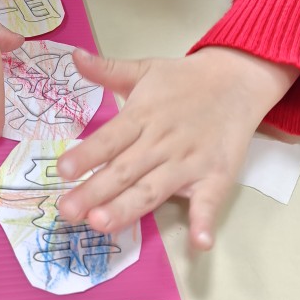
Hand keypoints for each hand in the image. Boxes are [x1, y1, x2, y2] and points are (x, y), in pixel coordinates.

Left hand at [56, 47, 298, 249]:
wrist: (237, 80)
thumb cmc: (183, 80)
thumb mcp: (144, 69)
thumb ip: (107, 69)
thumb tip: (74, 56)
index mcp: (142, 116)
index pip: (109, 139)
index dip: (86, 155)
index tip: (62, 170)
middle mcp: (161, 142)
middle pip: (124, 170)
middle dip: (94, 192)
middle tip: (67, 211)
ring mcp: (189, 162)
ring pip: (153, 190)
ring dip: (128, 208)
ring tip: (102, 223)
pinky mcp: (216, 176)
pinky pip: (209, 202)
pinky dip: (205, 222)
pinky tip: (198, 243)